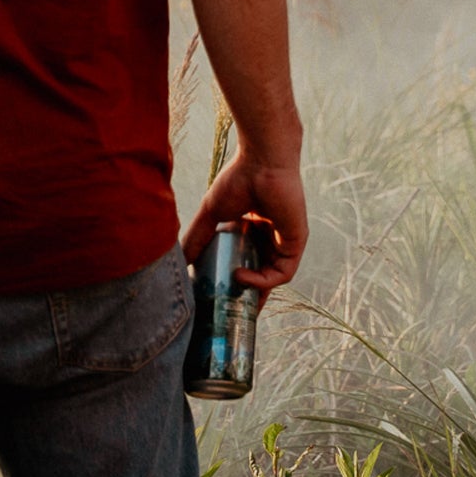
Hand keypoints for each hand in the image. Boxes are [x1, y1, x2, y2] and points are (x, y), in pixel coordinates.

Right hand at [182, 147, 307, 307]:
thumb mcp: (211, 214)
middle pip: (261, 274)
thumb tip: (181, 260)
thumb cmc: (238, 180)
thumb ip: (197, 237)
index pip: (247, 262)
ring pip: (271, 278)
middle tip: (228, 314)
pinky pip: (282, 273)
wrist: (262, 162)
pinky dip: (263, 280)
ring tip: (230, 294)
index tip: (219, 297)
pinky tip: (242, 276)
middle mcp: (270, 237)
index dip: (234, 282)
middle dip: (247, 297)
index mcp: (253, 229)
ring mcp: (284, 241)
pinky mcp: (295, 243)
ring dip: (252, 291)